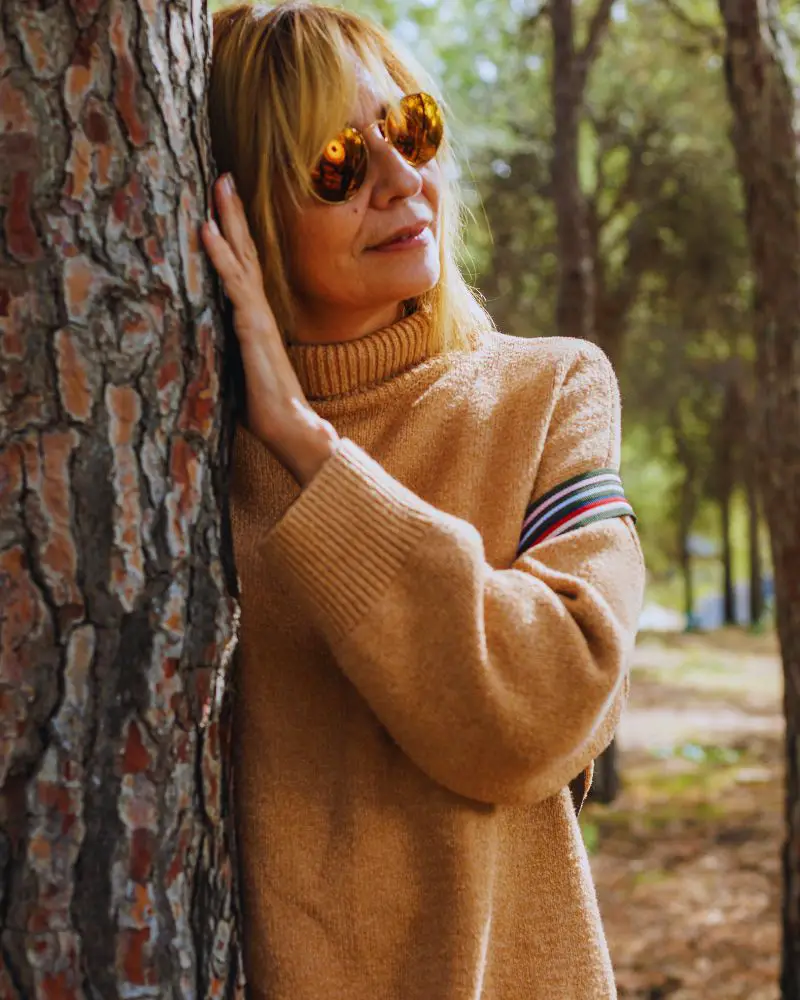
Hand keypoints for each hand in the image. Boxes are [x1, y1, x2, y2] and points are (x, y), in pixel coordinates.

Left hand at [201, 174, 338, 485]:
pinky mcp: (252, 327)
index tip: (224, 207)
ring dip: (229, 219)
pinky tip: (208, 229)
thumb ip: (230, 355)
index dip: (235, 238)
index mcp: (255, 320)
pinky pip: (234, 283)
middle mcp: (258, 312)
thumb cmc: (267, 410)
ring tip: (220, 184)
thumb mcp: (241, 375)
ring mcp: (256, 317)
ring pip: (241, 258)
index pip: (244, 270)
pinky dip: (220, 254)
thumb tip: (208, 353)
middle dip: (235, 213)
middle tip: (224, 175)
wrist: (291, 428)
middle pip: (246, 252)